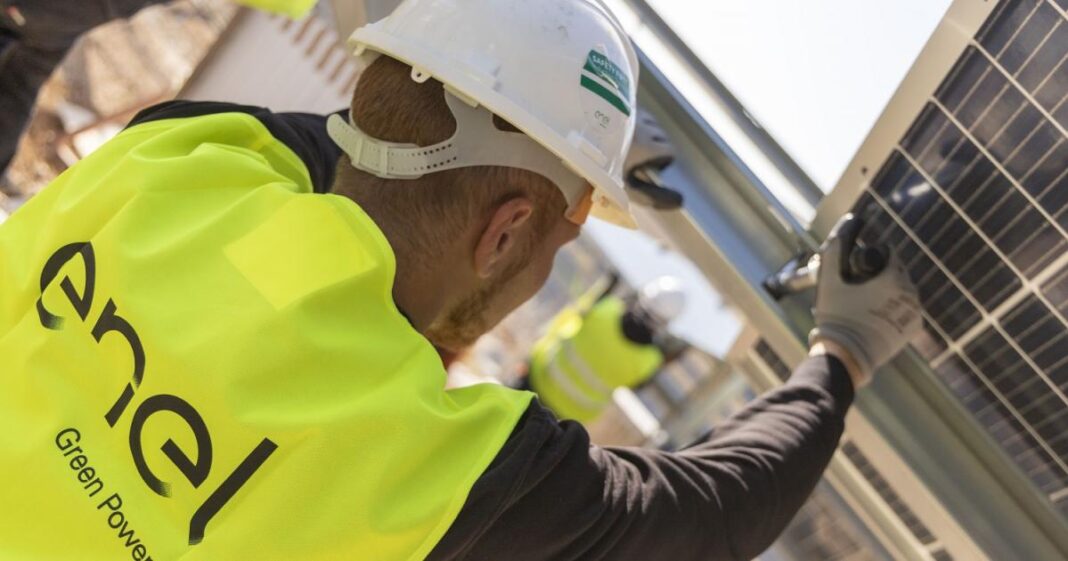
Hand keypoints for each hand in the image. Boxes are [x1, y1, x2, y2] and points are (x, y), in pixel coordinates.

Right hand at [808, 217, 922, 386]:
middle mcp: (910, 291)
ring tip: (867, 303)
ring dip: (889, 292)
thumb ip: (836, 247)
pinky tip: (876, 316)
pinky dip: (895, 309)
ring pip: (903, 291)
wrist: (847, 354)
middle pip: (898, 272)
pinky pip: (907, 309)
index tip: (858, 270)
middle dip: (881, 274)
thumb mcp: (829, 278)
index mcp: (893, 276)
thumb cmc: (837, 315)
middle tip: (860, 287)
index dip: (872, 257)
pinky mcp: (914, 328)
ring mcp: (914, 311)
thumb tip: (849, 220)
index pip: (890, 254)